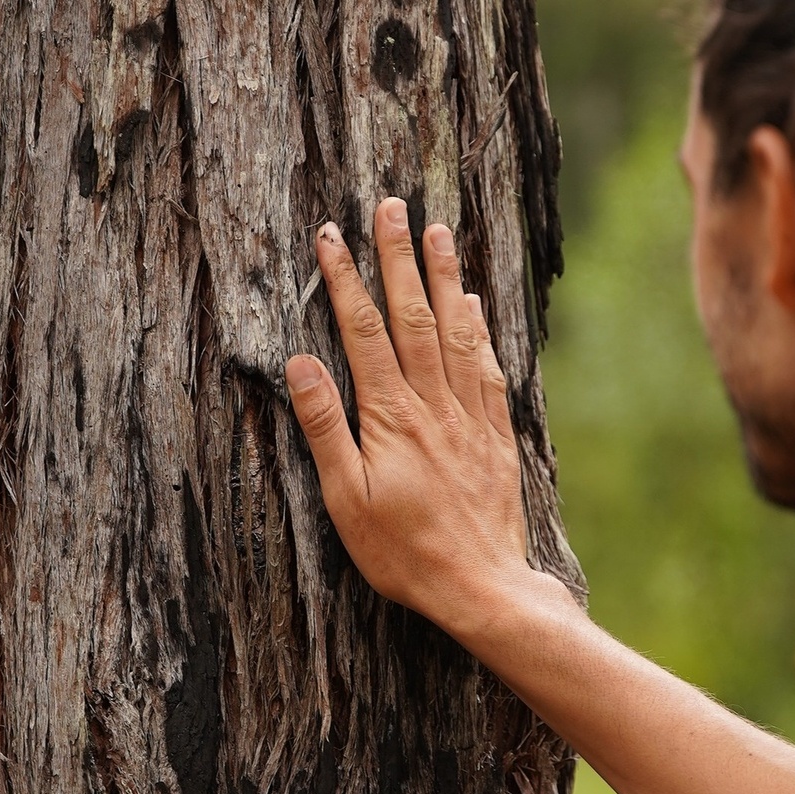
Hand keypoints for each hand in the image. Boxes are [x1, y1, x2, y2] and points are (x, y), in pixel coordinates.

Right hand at [286, 197, 529, 632]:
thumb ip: (325, 428)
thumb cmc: (403, 553)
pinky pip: (486, 367)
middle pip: (412, 316)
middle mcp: (433, 404)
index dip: (345, 280)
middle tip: (391, 205)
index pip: (363, 331)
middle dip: (398, 258)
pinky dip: (478, 328)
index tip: (331, 235)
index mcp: (391, 417)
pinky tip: (472, 302)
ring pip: (454, 331)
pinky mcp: (495, 434)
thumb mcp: (347, 500)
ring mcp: (469, 416)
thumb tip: (299, 364)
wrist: (481, 586)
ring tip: (436, 231)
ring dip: (443, 278)